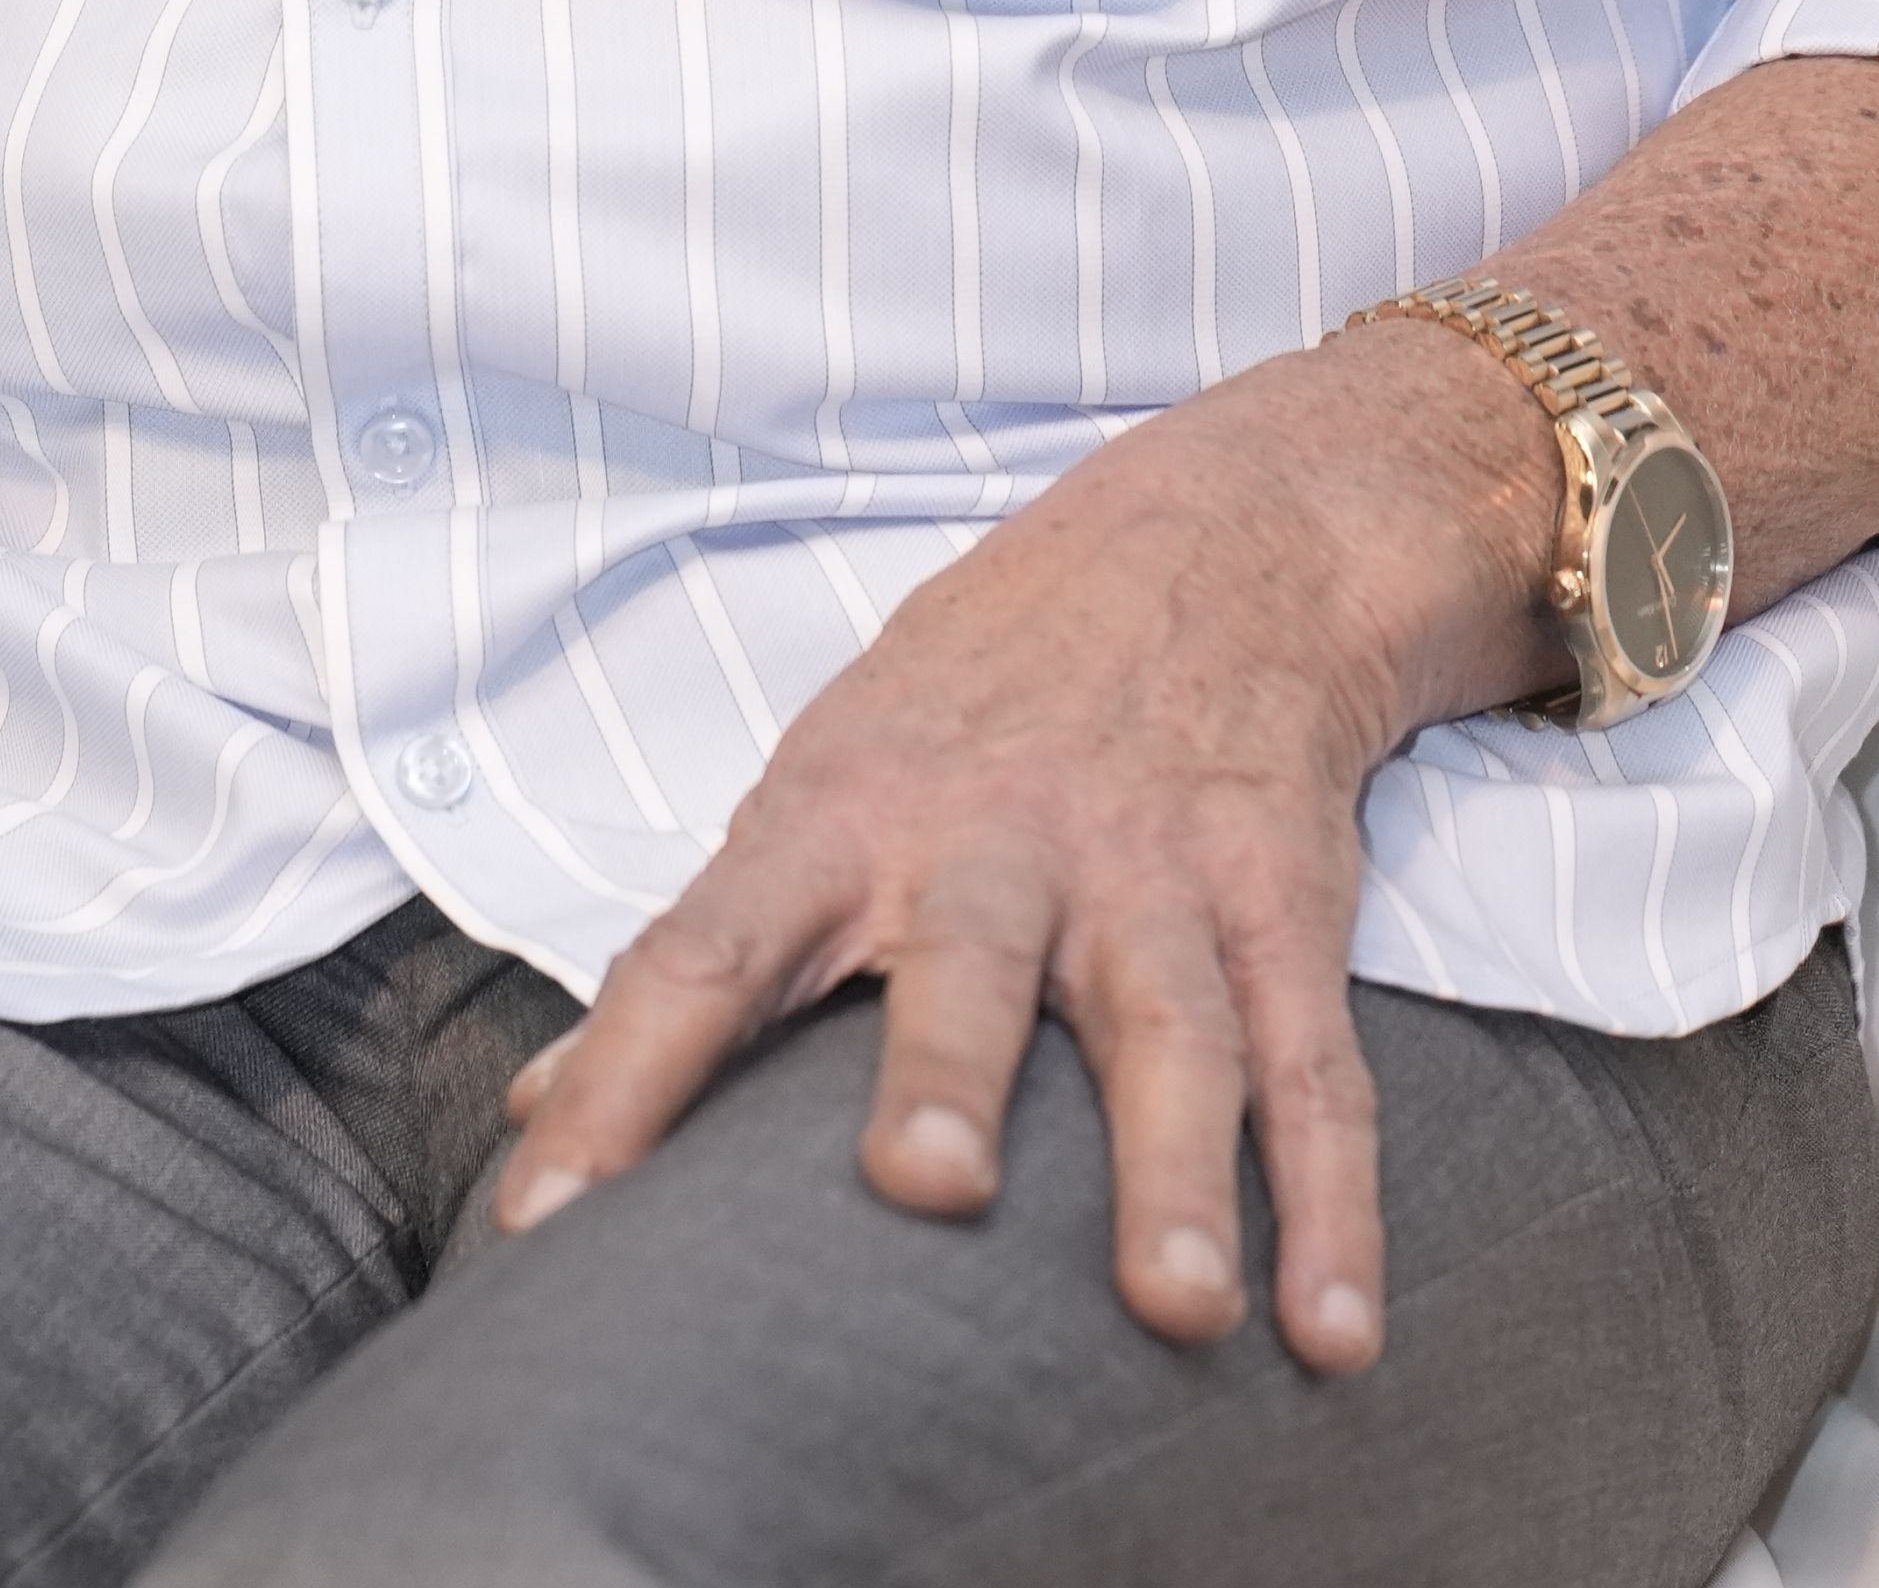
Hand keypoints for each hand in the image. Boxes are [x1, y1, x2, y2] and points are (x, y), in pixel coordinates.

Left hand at [491, 330, 1552, 1365]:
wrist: (1211, 543)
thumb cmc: (973, 703)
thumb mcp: (819, 788)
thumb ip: (704, 963)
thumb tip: (544, 1120)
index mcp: (841, 820)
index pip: (703, 951)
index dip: (621, 1082)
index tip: (545, 1223)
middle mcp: (994, 844)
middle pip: (966, 962)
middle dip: (948, 1076)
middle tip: (929, 1185)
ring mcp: (1149, 875)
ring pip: (1171, 1029)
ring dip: (1177, 1172)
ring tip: (1182, 1309)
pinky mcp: (1279, 903)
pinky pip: (1313, 1068)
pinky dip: (1335, 1206)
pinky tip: (1334, 1334)